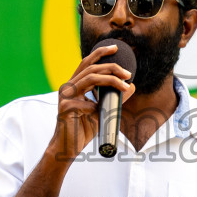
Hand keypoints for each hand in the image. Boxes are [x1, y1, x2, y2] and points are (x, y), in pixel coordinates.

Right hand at [52, 43, 134, 161]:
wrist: (68, 148)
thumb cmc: (83, 129)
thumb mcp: (102, 110)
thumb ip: (114, 98)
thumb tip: (131, 86)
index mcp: (74, 85)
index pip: (86, 63)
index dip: (100, 53)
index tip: (116, 48)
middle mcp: (68, 87)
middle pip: (91, 67)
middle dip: (112, 66)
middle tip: (128, 74)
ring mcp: (65, 96)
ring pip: (90, 78)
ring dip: (111, 80)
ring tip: (125, 84)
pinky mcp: (65, 107)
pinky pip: (87, 103)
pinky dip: (98, 107)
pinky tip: (98, 115)